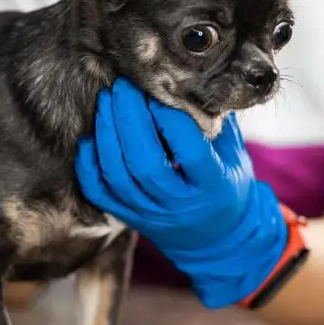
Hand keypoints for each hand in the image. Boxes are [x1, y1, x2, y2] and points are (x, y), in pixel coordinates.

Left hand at [75, 78, 287, 307]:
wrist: (217, 240)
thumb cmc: (227, 187)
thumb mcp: (234, 158)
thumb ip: (218, 126)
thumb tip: (196, 84)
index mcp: (213, 187)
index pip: (190, 152)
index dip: (171, 119)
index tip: (159, 90)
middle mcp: (179, 205)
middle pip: (146, 164)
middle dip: (130, 120)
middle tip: (123, 86)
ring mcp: (151, 215)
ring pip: (119, 178)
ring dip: (107, 136)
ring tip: (106, 101)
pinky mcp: (130, 219)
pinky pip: (100, 194)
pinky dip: (89, 166)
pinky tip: (89, 139)